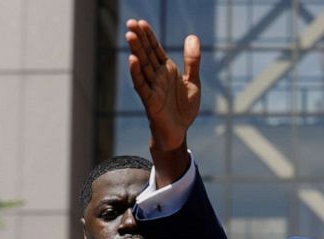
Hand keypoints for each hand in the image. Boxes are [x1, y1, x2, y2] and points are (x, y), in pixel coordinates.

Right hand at [125, 19, 200, 153]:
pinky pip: (142, 86)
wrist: (179, 132)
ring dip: (136, 51)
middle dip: (139, 38)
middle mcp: (157, 77)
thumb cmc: (183, 108)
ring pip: (142, 67)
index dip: (149, 36)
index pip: (155, 49)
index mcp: (166, 70)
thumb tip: (192, 36)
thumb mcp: (193, 81)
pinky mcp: (150, 101)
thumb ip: (193, 61)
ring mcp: (152, 88)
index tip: (141, 22)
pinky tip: (132, 60)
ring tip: (130, 35)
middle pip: (146, 54)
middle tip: (130, 22)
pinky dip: (137, 73)